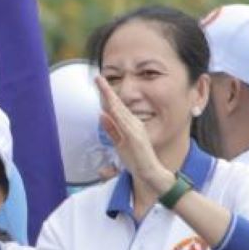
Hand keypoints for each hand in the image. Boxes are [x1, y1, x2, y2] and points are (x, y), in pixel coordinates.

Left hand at [93, 74, 172, 190]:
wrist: (150, 172)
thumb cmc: (136, 158)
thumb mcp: (119, 143)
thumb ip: (111, 130)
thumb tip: (101, 115)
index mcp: (129, 124)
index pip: (116, 107)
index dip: (107, 95)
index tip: (99, 83)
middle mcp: (133, 124)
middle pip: (117, 104)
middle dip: (107, 91)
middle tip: (98, 78)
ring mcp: (135, 130)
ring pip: (119, 110)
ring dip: (110, 98)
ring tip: (102, 85)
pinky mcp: (135, 138)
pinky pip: (124, 124)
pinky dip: (117, 115)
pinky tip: (110, 107)